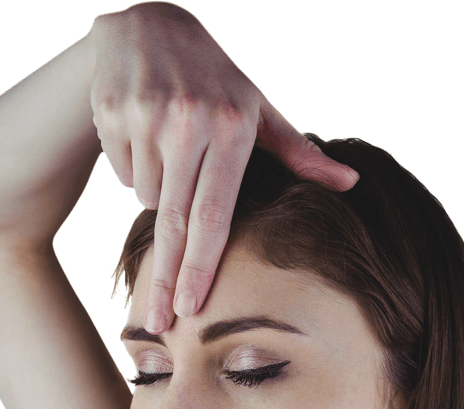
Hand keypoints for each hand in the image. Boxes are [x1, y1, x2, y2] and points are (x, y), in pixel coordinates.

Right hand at [88, 2, 358, 332]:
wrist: (147, 23)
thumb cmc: (215, 80)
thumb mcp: (259, 109)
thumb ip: (298, 154)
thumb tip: (350, 184)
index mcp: (230, 128)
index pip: (214, 215)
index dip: (202, 267)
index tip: (193, 308)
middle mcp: (188, 123)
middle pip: (174, 223)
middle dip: (164, 279)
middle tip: (156, 323)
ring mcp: (146, 117)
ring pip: (148, 197)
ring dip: (157, 194)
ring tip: (170, 154)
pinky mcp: (112, 113)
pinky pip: (123, 173)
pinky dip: (132, 168)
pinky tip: (143, 135)